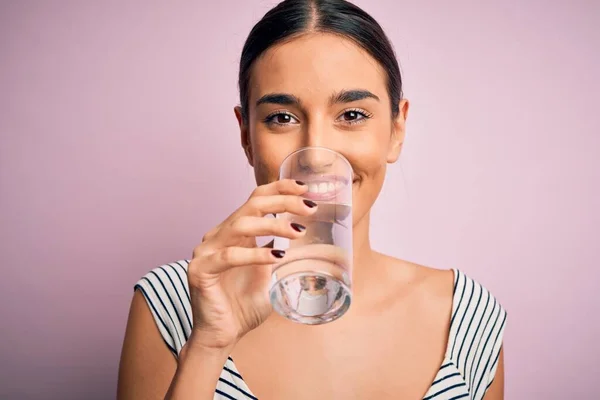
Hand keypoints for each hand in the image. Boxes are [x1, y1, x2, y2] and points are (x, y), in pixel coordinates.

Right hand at [186, 179, 316, 349]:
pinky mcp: (200, 269)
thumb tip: (310, 237)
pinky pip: (230, 256)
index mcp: (234, 232)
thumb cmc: (245, 304)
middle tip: (310, 208)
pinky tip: (276, 256)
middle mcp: (219, 235)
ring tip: (298, 231)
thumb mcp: (272, 272)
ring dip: (272, 225)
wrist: (223, 335)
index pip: (256, 199)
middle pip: (251, 206)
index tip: (305, 187)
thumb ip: (283, 252)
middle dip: (283, 202)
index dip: (280, 188)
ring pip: (241, 225)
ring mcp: (207, 250)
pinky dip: (255, 254)